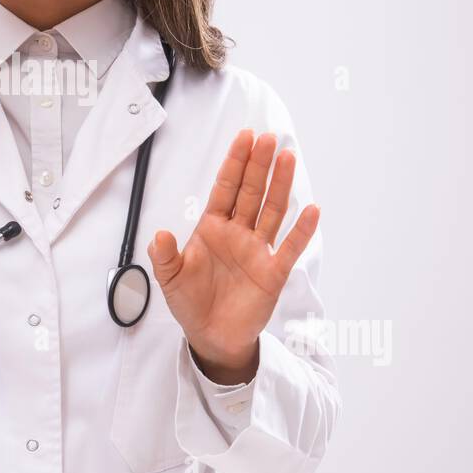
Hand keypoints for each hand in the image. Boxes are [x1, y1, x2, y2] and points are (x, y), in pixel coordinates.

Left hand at [146, 129, 320, 380]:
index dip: (235, 162)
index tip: (244, 136)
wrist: (211, 336)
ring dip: (281, 185)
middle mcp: (238, 233)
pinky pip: (290, 247)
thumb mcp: (170, 279)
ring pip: (272, 211)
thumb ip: (165, 256)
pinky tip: (312, 210)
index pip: (225, 188)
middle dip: (259, 165)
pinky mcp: (273, 272)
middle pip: (251, 192)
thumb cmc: (190, 302)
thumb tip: (160, 235)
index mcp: (212, 228)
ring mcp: (258, 250)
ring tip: (288, 158)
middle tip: (269, 138)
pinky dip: (302, 230)